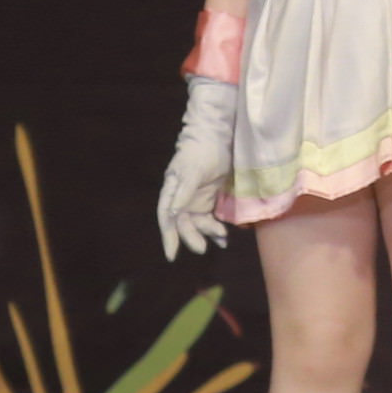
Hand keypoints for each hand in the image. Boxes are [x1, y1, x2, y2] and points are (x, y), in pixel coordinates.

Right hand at [156, 77, 234, 259]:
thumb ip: (184, 191)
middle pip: (184, 224)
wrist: (215, 138)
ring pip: (199, 223)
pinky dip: (216, 229)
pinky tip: (224, 238)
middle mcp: (182, 200)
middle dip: (192, 236)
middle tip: (202, 247)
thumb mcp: (192, 171)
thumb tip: (174, 212)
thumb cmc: (199, 152)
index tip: (171, 254)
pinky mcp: (210, 199)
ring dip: (208, 233)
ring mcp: (196, 200)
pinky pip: (211, 218)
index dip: (168, 236)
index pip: (167, 217)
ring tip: (222, 239)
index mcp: (172, 192)